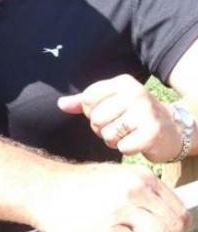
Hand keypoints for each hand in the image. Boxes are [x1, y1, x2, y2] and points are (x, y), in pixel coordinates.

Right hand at [34, 160, 190, 231]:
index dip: (169, 227)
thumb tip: (163, 216)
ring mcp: (121, 206)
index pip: (179, 211)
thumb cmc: (76, 186)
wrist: (43, 187)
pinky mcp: (104, 225)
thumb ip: (141, 192)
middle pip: (173, 228)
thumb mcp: (115, 177)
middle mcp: (135, 189)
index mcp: (142, 177)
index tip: (149, 230)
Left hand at [57, 75, 183, 162]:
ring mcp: (145, 112)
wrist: (171, 128)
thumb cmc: (133, 114)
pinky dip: (126, 148)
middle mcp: (134, 93)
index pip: (87, 99)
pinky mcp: (152, 132)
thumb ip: (83, 102)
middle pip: (96, 118)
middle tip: (116, 127)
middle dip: (101, 128)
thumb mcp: (111, 101)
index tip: (105, 113)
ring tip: (125, 134)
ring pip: (108, 134)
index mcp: (122, 82)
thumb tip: (59, 104)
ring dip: (112, 140)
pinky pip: (123, 147)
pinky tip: (135, 142)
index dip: (90, 112)